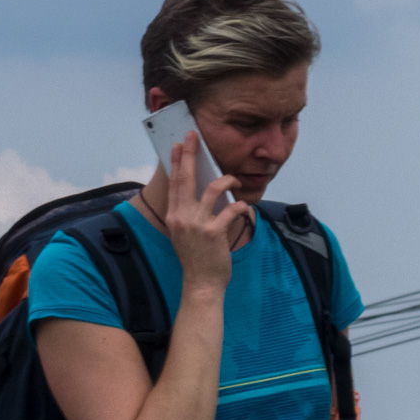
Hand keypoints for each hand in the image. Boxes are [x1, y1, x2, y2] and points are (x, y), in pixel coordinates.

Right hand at [163, 133, 252, 293]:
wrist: (201, 283)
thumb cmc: (196, 258)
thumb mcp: (183, 234)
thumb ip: (186, 214)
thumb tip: (196, 194)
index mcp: (174, 216)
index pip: (175, 183)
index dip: (177, 162)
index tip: (178, 145)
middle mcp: (182, 217)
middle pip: (186, 179)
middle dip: (190, 155)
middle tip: (194, 136)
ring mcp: (197, 224)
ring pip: (212, 189)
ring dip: (227, 180)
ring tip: (235, 178)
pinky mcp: (214, 232)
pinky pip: (231, 210)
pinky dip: (241, 206)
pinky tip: (245, 207)